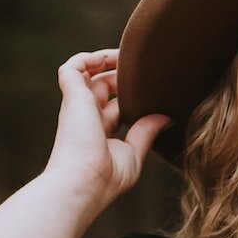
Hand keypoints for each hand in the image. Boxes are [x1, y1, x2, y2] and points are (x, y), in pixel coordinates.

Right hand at [44, 49, 169, 207]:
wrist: (83, 183)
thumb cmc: (106, 178)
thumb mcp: (133, 153)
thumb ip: (145, 132)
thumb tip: (165, 117)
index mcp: (99, 131)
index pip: (115, 106)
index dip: (132, 96)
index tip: (155, 89)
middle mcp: (86, 116)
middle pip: (103, 86)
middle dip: (123, 75)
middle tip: (148, 69)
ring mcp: (78, 106)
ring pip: (87, 73)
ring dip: (106, 59)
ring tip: (129, 54)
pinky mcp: (73, 97)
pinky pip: (71, 67)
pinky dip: (87, 57)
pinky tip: (109, 56)